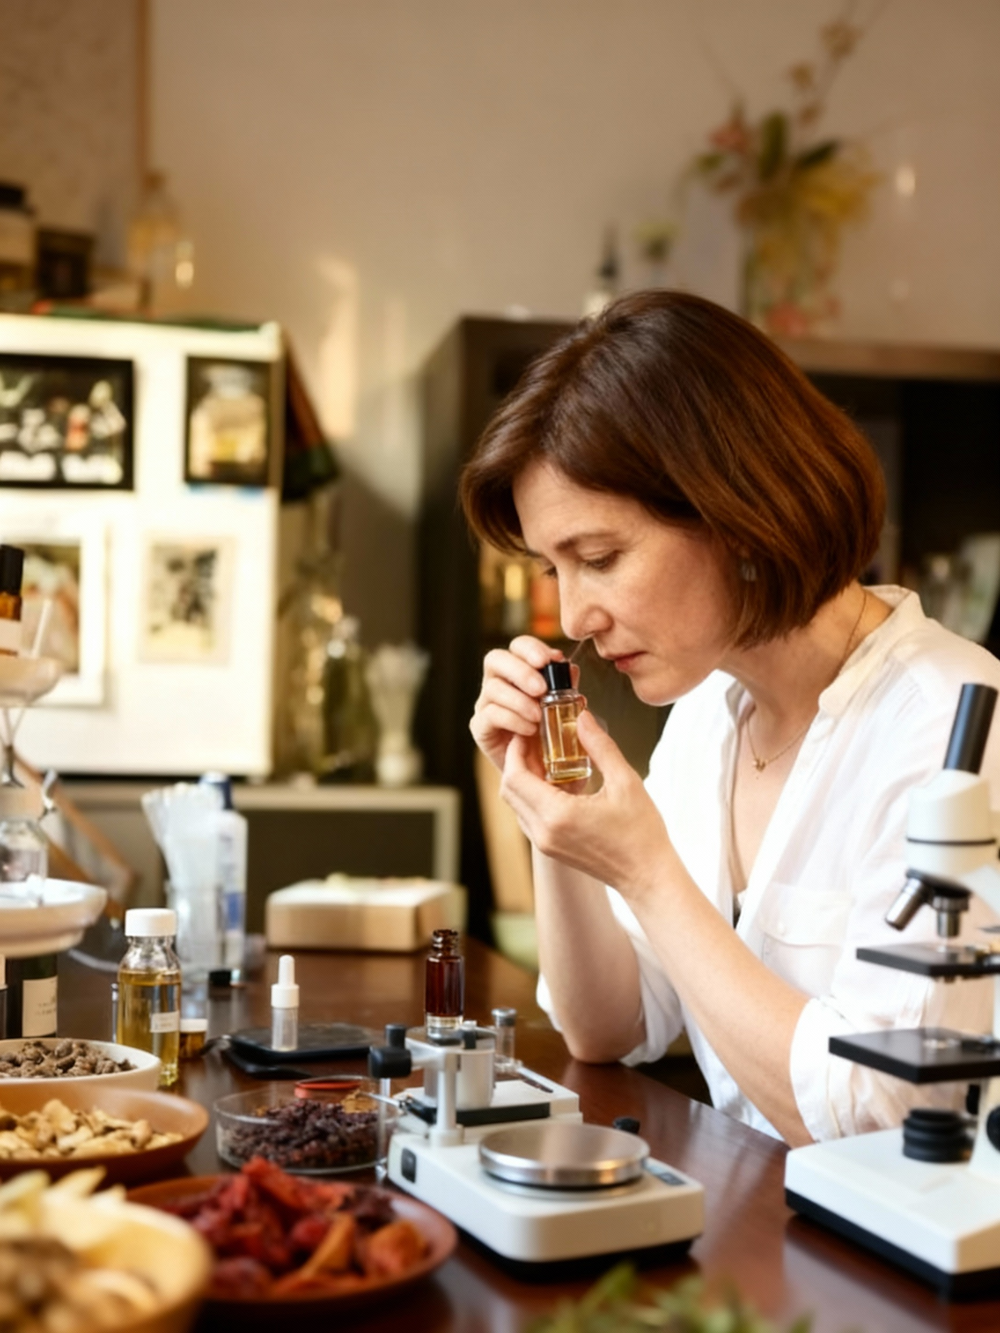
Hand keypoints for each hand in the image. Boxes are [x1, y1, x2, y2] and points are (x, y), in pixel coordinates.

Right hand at [470, 636, 574, 776]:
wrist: (544, 775)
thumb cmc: (554, 739)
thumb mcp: (566, 711)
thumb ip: (567, 690)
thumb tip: (571, 670)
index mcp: (518, 673)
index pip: (517, 647)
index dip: (531, 648)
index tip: (551, 659)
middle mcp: (498, 684)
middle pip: (495, 659)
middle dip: (520, 669)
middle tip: (541, 688)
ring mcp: (486, 705)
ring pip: (493, 688)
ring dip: (519, 700)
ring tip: (539, 716)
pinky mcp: (481, 728)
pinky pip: (490, 715)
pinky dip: (512, 719)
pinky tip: (529, 729)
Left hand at [499, 709, 671, 901]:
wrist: (647, 876)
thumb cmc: (641, 832)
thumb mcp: (625, 781)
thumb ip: (600, 746)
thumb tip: (582, 717)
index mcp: (558, 815)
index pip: (515, 777)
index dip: (515, 751)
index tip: (526, 733)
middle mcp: (543, 832)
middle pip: (509, 790)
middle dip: (516, 762)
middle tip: (534, 742)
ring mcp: (545, 843)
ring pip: (516, 804)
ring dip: (523, 780)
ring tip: (544, 758)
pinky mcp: (550, 849)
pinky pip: (529, 817)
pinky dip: (533, 796)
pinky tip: (555, 781)